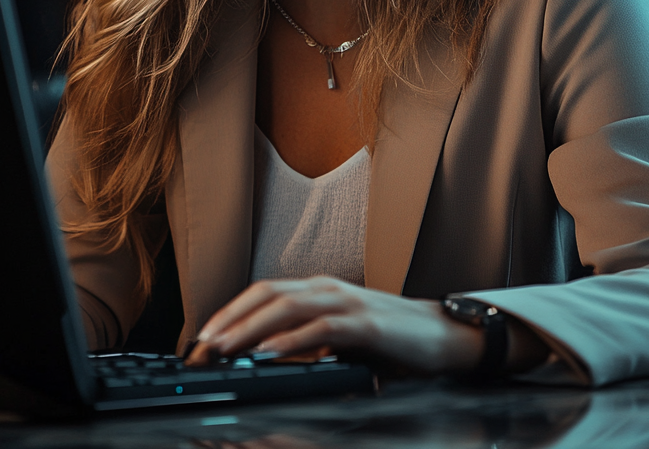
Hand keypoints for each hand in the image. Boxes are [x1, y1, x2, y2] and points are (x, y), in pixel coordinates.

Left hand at [185, 277, 484, 373]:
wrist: (445, 335)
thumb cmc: (394, 339)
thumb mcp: (341, 336)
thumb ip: (308, 341)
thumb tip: (265, 359)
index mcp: (321, 290)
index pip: (265, 293)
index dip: (231, 312)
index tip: (204, 337)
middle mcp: (329, 289)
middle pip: (267, 295)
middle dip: (230, 319)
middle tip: (202, 345)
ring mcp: (349, 303)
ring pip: (287, 307)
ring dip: (250, 328)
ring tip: (224, 347)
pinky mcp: (367, 325)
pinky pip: (321, 330)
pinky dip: (290, 341)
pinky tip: (269, 353)